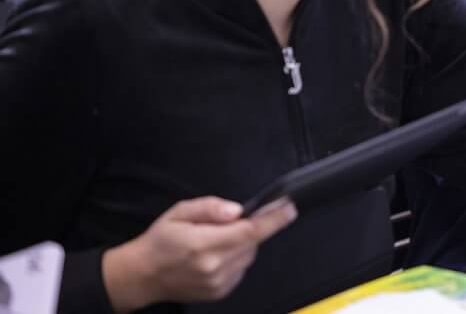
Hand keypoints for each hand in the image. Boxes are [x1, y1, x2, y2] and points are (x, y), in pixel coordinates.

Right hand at [102, 197, 296, 311]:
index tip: (289, 208)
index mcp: (204, 244)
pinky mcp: (219, 292)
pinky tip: (216, 255)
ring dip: (243, 244)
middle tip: (228, 223)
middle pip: (252, 243)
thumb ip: (210, 208)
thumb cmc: (160, 240)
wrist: (142, 276)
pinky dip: (236, 259)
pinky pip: (241, 270)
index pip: (250, 231)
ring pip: (249, 257)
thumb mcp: (180, 212)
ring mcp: (218, 283)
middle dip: (250, 228)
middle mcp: (214, 267)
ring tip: (216, 240)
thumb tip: (237, 211)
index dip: (273, 220)